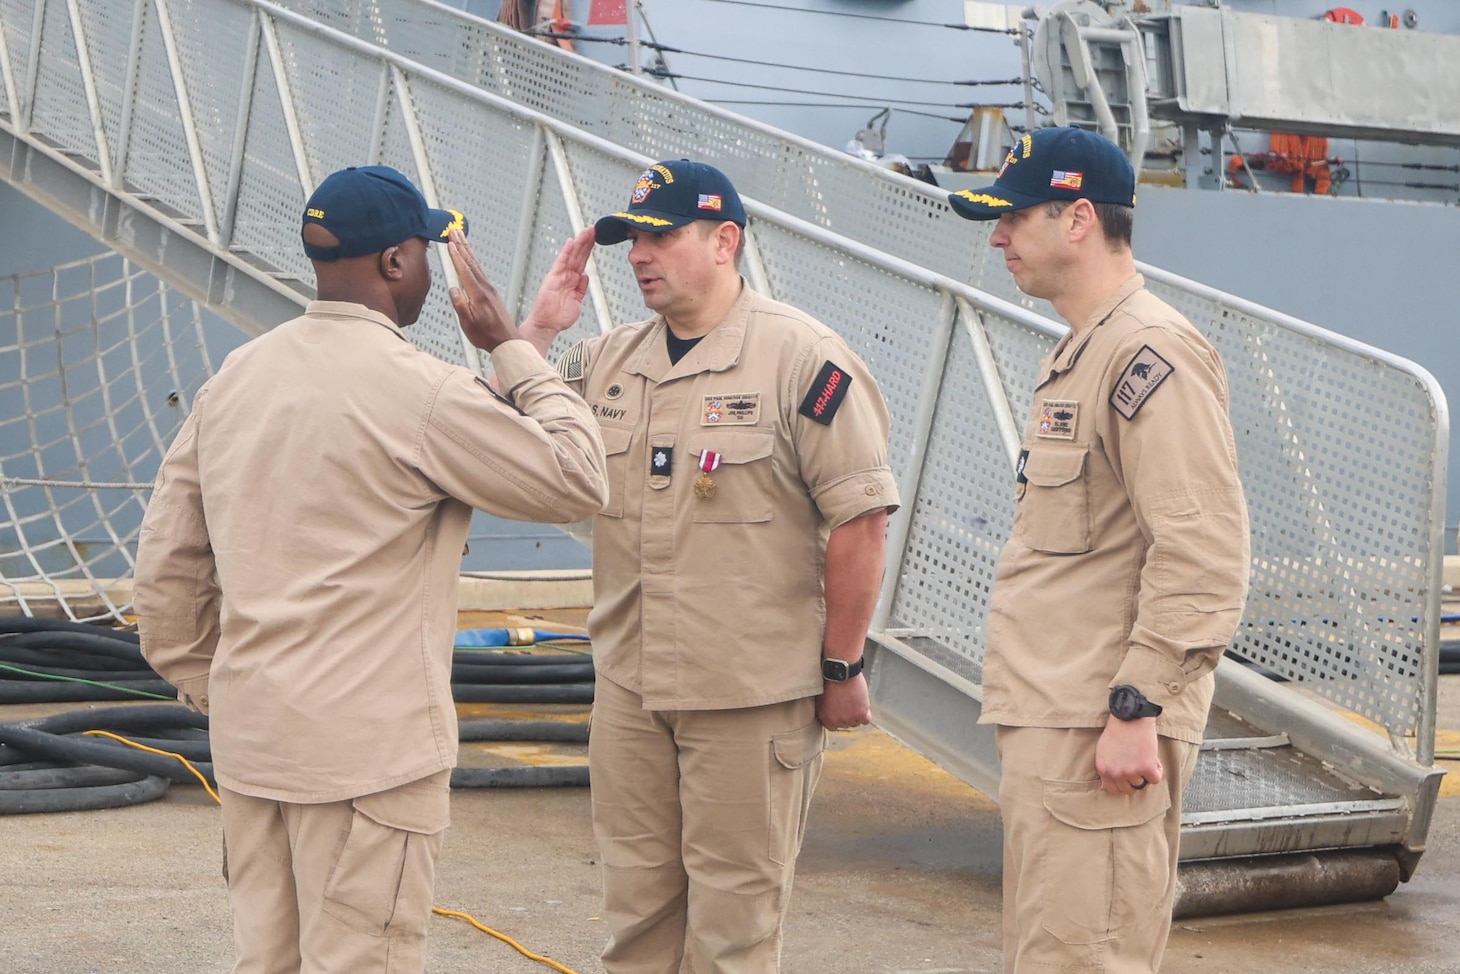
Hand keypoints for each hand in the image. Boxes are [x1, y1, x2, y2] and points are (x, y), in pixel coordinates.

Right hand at [448, 229, 519, 350]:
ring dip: (467, 249)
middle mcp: (485, 288)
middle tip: (454, 229)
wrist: (507, 341)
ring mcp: (489, 289)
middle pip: (470, 261)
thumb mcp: (469, 323)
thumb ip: (460, 305)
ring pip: (476, 264)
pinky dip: (473, 260)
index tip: (449, 242)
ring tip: (460, 236)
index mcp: (478, 294)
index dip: (456, 255)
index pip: (464, 269)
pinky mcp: (491, 292)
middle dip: (461, 244)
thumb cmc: (487, 335)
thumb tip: (453, 289)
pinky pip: (480, 270)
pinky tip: (470, 257)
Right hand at [520, 227, 594, 355]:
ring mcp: (560, 275)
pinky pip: (561, 261)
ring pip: (572, 255)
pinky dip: (566, 251)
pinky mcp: (553, 277)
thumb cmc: (559, 317)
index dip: (589, 250)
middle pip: (578, 255)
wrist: (547, 325)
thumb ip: (581, 289)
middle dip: (586, 242)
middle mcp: (566, 276)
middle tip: (594, 229)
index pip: (582, 262)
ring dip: (580, 242)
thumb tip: (586, 276)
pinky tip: (572, 241)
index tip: (596, 238)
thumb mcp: (577, 302)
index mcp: (573, 281)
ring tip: (587, 231)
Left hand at [816, 674, 871, 730]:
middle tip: (848, 703)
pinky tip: (863, 705)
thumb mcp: (821, 698)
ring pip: (856, 722)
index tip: (840, 712)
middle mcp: (837, 721)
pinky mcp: (861, 714)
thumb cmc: (830, 681)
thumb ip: (826, 710)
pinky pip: (866, 720)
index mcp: (825, 718)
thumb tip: (831, 714)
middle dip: (847, 715)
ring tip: (855, 701)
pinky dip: (866, 714)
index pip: (833, 727)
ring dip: (856, 714)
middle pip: (846, 724)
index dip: (838, 719)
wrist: (840, 672)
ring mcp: (849, 719)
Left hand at [1094, 715, 1162, 795]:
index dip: (1123, 784)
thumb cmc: (1117, 730)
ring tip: (1145, 757)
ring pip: (1143, 784)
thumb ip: (1106, 768)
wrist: (1130, 716)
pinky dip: (1157, 769)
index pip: (1113, 790)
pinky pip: (1155, 779)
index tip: (1129, 778)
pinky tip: (1153, 757)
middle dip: (1136, 779)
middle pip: (1130, 789)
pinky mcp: (1146, 767)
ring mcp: (1131, 771)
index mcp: (1104, 769)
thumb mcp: (1103, 751)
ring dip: (1147, 772)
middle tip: (1139, 765)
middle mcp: (1116, 773)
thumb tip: (1105, 786)